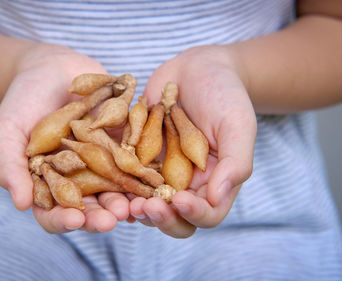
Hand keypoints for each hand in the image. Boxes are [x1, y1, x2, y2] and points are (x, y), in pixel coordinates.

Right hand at [0, 44, 129, 232]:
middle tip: (112, 219)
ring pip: (115, 190)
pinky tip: (151, 178)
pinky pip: (135, 161)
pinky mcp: (122, 145)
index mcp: (47, 184)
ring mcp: (101, 163)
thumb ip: (10, 166)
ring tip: (132, 204)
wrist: (52, 68)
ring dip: (125, 200)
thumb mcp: (8, 131)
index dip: (62, 220)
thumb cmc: (23, 100)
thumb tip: (21, 204)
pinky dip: (143, 171)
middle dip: (100, 215)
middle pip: (89, 207)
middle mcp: (77, 180)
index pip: (52, 212)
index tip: (73, 219)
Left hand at [130, 46, 256, 237]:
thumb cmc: (225, 95)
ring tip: (127, 202)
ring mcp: (157, 172)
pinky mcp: (135, 157)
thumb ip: (235, 163)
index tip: (181, 201)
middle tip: (147, 207)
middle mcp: (184, 184)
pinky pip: (123, 175)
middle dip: (160, 217)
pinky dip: (115, 182)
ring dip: (135, 207)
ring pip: (144, 203)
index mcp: (213, 183)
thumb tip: (217, 198)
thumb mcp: (237, 125)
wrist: (197, 69)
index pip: (207, 214)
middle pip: (173, 218)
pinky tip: (105, 179)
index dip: (194, 214)